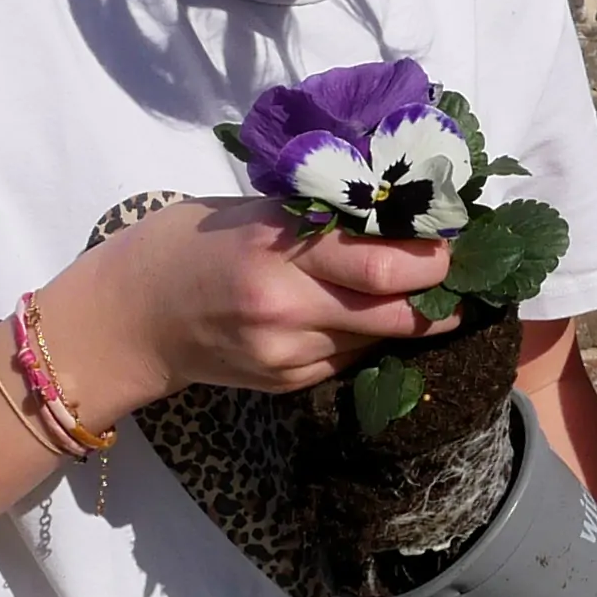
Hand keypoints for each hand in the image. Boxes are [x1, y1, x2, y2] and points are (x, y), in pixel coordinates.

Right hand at [43, 197, 456, 420]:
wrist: (128, 318)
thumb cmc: (189, 243)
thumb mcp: (251, 212)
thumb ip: (320, 219)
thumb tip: (404, 213)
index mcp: (274, 250)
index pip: (381, 262)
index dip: (435, 253)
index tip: (462, 234)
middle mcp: (284, 308)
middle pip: (396, 308)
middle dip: (443, 290)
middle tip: (468, 269)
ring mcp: (286, 354)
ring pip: (382, 338)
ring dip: (417, 316)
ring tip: (440, 289)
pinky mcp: (287, 383)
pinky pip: (354, 358)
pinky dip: (376, 337)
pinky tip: (381, 316)